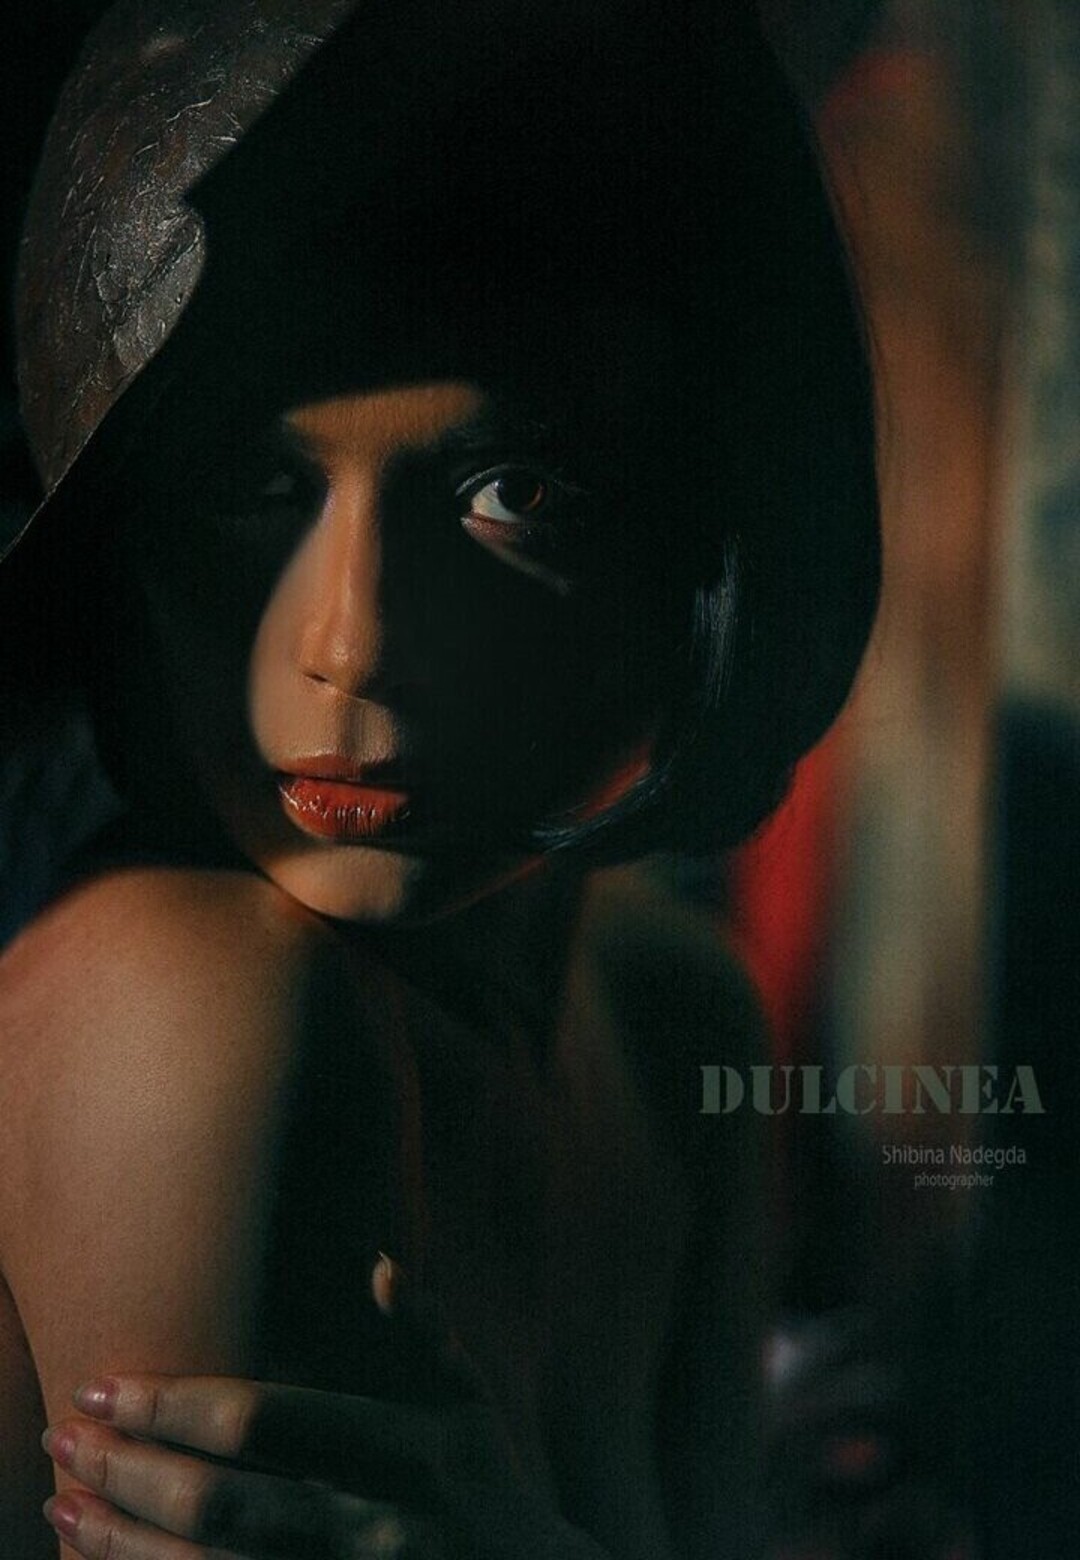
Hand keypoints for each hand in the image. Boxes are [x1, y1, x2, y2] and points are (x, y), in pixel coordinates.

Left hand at [41, 1257, 610, 1558]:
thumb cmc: (485, 1476)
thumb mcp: (468, 1399)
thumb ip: (422, 1332)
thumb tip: (377, 1264)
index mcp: (402, 1449)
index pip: (265, 1420)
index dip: (176, 1404)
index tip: (107, 1386)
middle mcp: (370, 1525)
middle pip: (220, 1504)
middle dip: (129, 1472)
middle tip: (63, 1438)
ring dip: (122, 1543)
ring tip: (60, 1504)